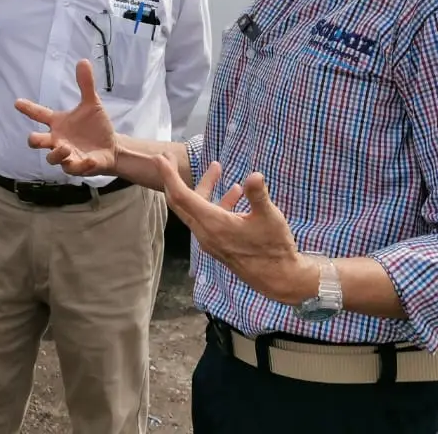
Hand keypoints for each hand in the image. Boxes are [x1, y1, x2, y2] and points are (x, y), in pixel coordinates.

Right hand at [17, 59, 117, 174]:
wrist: (110, 148)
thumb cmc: (95, 127)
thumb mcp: (92, 104)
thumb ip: (85, 85)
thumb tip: (83, 61)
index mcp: (58, 123)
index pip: (39, 114)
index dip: (28, 108)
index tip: (17, 102)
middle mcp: (57, 140)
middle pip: (37, 142)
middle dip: (33, 140)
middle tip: (33, 138)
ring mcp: (67, 155)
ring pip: (52, 158)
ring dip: (57, 154)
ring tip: (65, 148)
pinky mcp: (79, 166)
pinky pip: (74, 168)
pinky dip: (80, 165)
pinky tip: (88, 160)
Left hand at [154, 156, 312, 304]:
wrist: (279, 280)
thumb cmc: (274, 248)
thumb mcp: (270, 218)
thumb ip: (258, 195)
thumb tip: (255, 175)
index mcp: (213, 224)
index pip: (182, 196)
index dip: (169, 175)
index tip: (158, 157)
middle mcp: (205, 232)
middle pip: (179, 201)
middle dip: (173, 178)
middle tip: (169, 156)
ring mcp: (210, 239)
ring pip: (195, 208)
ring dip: (203, 187)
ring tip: (217, 167)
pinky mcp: (218, 243)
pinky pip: (207, 217)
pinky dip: (215, 202)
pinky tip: (236, 192)